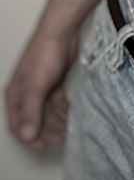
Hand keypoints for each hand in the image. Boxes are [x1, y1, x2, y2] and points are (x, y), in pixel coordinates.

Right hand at [4, 29, 75, 148]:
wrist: (61, 33)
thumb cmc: (43, 56)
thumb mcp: (35, 87)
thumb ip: (31, 113)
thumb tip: (27, 135)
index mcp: (15, 95)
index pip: (16, 125)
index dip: (28, 138)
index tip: (43, 146)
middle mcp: (25, 93)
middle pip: (34, 120)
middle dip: (46, 131)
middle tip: (62, 138)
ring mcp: (40, 87)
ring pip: (47, 111)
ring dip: (57, 120)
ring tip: (70, 126)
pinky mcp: (54, 81)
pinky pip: (56, 100)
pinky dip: (63, 107)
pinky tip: (72, 108)